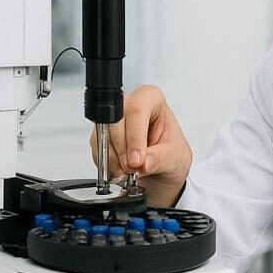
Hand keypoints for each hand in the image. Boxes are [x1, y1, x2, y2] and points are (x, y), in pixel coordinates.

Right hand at [87, 84, 191, 206]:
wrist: (163, 169)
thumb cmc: (173, 153)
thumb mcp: (175, 157)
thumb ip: (160, 159)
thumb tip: (144, 163)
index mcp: (152, 100)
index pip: (137, 110)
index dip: (135, 137)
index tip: (137, 160)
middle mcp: (129, 105)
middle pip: (114, 122)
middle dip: (122, 150)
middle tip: (131, 169)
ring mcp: (112, 120)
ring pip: (102, 136)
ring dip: (112, 160)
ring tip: (127, 173)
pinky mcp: (101, 135)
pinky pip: (96, 148)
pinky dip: (106, 164)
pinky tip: (120, 170)